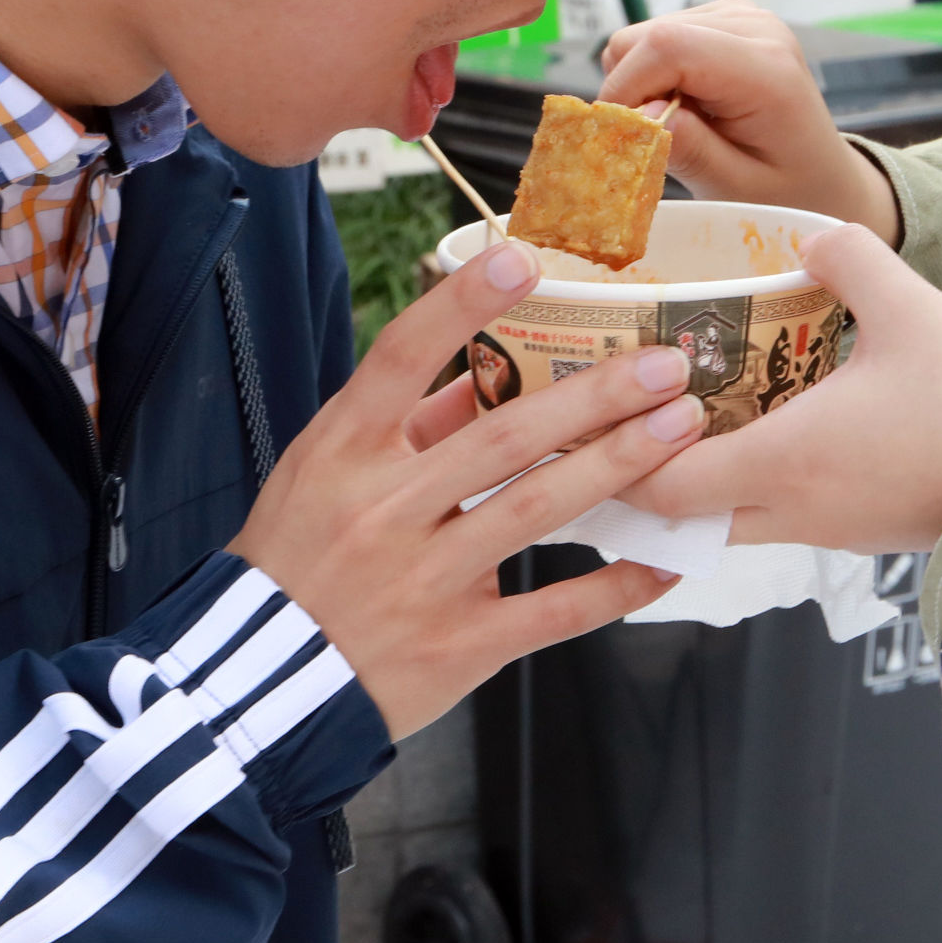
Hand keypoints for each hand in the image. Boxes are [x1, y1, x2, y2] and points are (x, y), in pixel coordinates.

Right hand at [230, 242, 702, 736]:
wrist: (259, 682)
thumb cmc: (297, 560)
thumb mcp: (326, 473)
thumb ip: (407, 422)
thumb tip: (487, 370)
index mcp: (343, 451)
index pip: (402, 358)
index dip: (461, 305)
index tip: (523, 259)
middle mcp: (383, 508)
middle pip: (503, 436)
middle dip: (595, 396)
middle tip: (666, 362)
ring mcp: (422, 579)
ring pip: (537, 510)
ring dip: (618, 465)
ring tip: (681, 427)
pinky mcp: (458, 645)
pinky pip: (553, 611)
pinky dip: (616, 586)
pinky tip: (667, 558)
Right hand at [594, 0, 898, 240]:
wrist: (823, 176)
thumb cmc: (786, 191)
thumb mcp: (736, 188)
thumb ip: (689, 149)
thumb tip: (640, 112)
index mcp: (766, 71)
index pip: (669, 47)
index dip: (626, 88)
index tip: (618, 136)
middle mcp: (756, 28)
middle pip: (646, 37)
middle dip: (630, 90)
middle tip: (655, 137)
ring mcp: (742, 14)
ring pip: (644, 34)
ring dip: (644, 81)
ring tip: (682, 122)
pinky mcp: (727, 15)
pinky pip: (659, 34)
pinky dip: (657, 71)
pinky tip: (689, 101)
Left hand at [623, 227, 941, 552]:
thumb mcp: (914, 308)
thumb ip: (852, 259)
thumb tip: (814, 233)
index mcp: (786, 462)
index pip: (661, 487)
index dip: (616, 455)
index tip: (600, 411)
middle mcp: (797, 511)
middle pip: (685, 520)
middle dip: (645, 475)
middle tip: (628, 418)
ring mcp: (835, 531)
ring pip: (736, 523)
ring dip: (705, 482)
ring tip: (695, 418)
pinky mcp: (871, 533)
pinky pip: (788, 519)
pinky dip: (758, 488)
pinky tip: (774, 433)